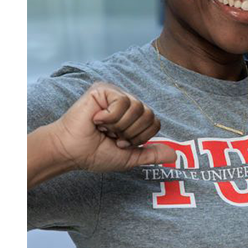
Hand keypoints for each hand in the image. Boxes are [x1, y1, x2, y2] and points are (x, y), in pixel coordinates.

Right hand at [51, 82, 177, 172]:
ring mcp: (114, 94)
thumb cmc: (94, 153)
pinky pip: (122, 102)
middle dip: (131, 133)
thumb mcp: (129, 157)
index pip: (154, 122)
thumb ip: (151, 154)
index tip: (121, 143)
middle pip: (148, 115)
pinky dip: (110, 118)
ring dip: (120, 126)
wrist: (72, 152)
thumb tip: (175, 155)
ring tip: (104, 128)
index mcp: (132, 116)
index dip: (140, 137)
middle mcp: (125, 102)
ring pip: (137, 108)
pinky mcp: (103, 90)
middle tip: (112, 136)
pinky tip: (96, 119)